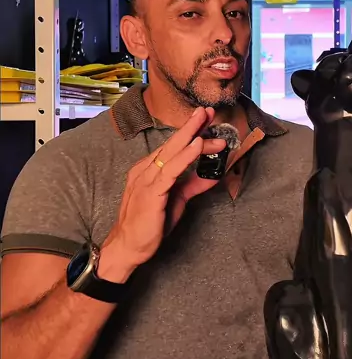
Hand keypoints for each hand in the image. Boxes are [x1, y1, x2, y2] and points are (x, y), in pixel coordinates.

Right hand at [99, 106, 224, 279]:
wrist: (129, 247)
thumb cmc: (150, 224)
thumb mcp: (178, 200)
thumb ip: (194, 185)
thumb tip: (214, 174)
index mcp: (150, 169)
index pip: (174, 147)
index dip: (191, 133)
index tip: (207, 121)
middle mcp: (146, 169)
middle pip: (173, 143)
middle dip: (192, 126)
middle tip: (209, 110)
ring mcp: (147, 179)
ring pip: (173, 153)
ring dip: (193, 136)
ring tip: (208, 122)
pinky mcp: (151, 192)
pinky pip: (170, 170)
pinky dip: (185, 156)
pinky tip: (197, 145)